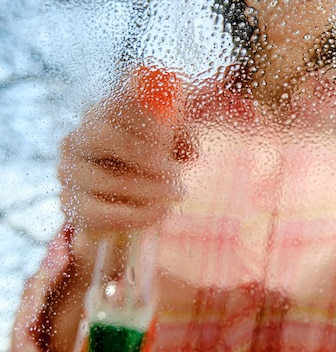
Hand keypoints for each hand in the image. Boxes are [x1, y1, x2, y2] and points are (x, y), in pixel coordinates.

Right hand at [58, 73, 191, 246]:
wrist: (129, 194)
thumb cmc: (154, 156)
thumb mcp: (173, 140)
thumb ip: (181, 138)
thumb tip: (189, 150)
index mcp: (104, 111)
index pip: (116, 102)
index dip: (142, 116)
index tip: (169, 134)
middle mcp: (79, 136)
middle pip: (102, 136)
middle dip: (143, 155)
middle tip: (175, 173)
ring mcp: (69, 170)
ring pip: (103, 179)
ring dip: (146, 190)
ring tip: (174, 194)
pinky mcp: (70, 203)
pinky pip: (98, 212)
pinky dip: (133, 215)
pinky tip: (158, 212)